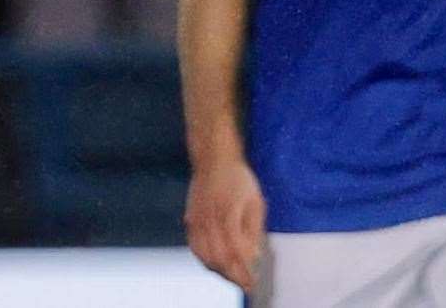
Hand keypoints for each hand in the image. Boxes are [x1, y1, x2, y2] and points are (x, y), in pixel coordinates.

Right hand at [184, 157, 265, 291]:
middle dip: (233, 276)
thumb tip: (253, 255)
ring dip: (219, 271)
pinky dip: (204, 260)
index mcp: (228, 214)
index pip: (235, 252)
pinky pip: (194, 247)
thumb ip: (253, 229)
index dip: (244, 270)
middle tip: (245, 284)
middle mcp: (209, 220)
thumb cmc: (238, 179)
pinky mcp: (190, 219)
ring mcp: (197, 220)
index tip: (252, 282)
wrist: (213, 160)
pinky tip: (214, 264)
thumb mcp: (255, 201)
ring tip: (232, 276)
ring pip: (205, 256)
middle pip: (219, 258)